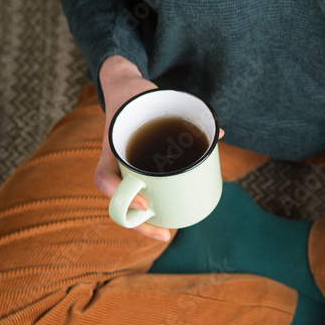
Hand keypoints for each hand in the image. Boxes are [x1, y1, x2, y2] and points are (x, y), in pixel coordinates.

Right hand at [95, 55, 224, 241]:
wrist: (123, 90)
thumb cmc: (136, 96)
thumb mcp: (151, 95)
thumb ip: (185, 110)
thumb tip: (219, 134)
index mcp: (112, 149)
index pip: (105, 180)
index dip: (121, 196)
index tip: (146, 204)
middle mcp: (114, 164)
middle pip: (118, 204)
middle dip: (139, 225)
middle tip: (165, 234)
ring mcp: (122, 170)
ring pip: (128, 205)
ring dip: (145, 224)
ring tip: (168, 233)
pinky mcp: (134, 172)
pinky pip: (141, 193)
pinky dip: (154, 207)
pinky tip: (171, 216)